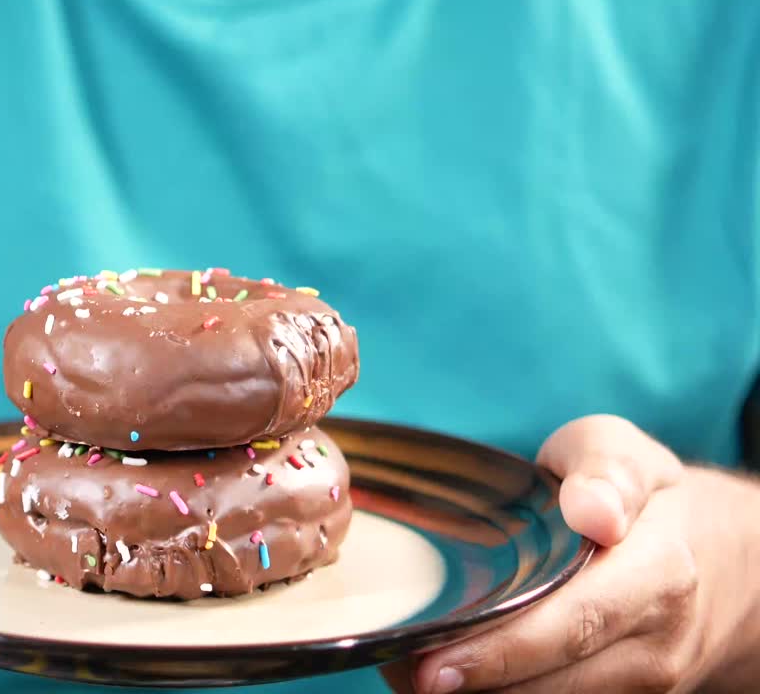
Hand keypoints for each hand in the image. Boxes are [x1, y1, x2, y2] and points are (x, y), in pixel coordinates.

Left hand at [383, 414, 757, 692]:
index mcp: (659, 573)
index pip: (575, 622)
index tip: (437, 661)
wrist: (723, 563)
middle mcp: (655, 641)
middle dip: (476, 682)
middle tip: (403, 671)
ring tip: (407, 669)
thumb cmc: (648, 500)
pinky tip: (451, 674)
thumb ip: (608, 470)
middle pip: (556, 679)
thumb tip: (593, 511)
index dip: (503, 650)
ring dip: (482, 693)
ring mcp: (643, 681)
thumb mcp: (630, 456)